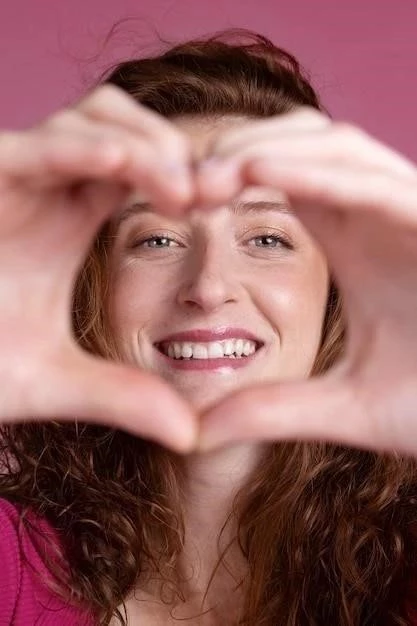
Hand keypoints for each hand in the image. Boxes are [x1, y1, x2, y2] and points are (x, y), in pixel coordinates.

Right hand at [0, 85, 197, 451]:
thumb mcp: (56, 381)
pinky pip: (31, 149)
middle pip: (126, 125)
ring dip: (140, 141)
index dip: (189, 176)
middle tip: (211, 193)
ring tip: (180, 189)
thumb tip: (191, 436)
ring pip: (86, 118)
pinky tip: (122, 165)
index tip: (225, 206)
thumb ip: (123, 398)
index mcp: (74, 218)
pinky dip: (77, 150)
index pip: (147, 168)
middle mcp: (48, 190)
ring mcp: (12, 180)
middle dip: (173, 147)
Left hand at [197, 109, 416, 456]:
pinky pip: (375, 184)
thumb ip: (276, 410)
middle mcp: (377, 215)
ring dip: (268, 149)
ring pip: (335, 146)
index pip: (281, 176)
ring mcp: (410, 212)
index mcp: (351, 240)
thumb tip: (199, 434)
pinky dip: (319, 173)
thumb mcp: (347, 405)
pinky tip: (260, 175)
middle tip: (180, 181)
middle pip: (301, 142)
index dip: (226, 176)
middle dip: (238, 149)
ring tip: (207, 175)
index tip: (175, 200)